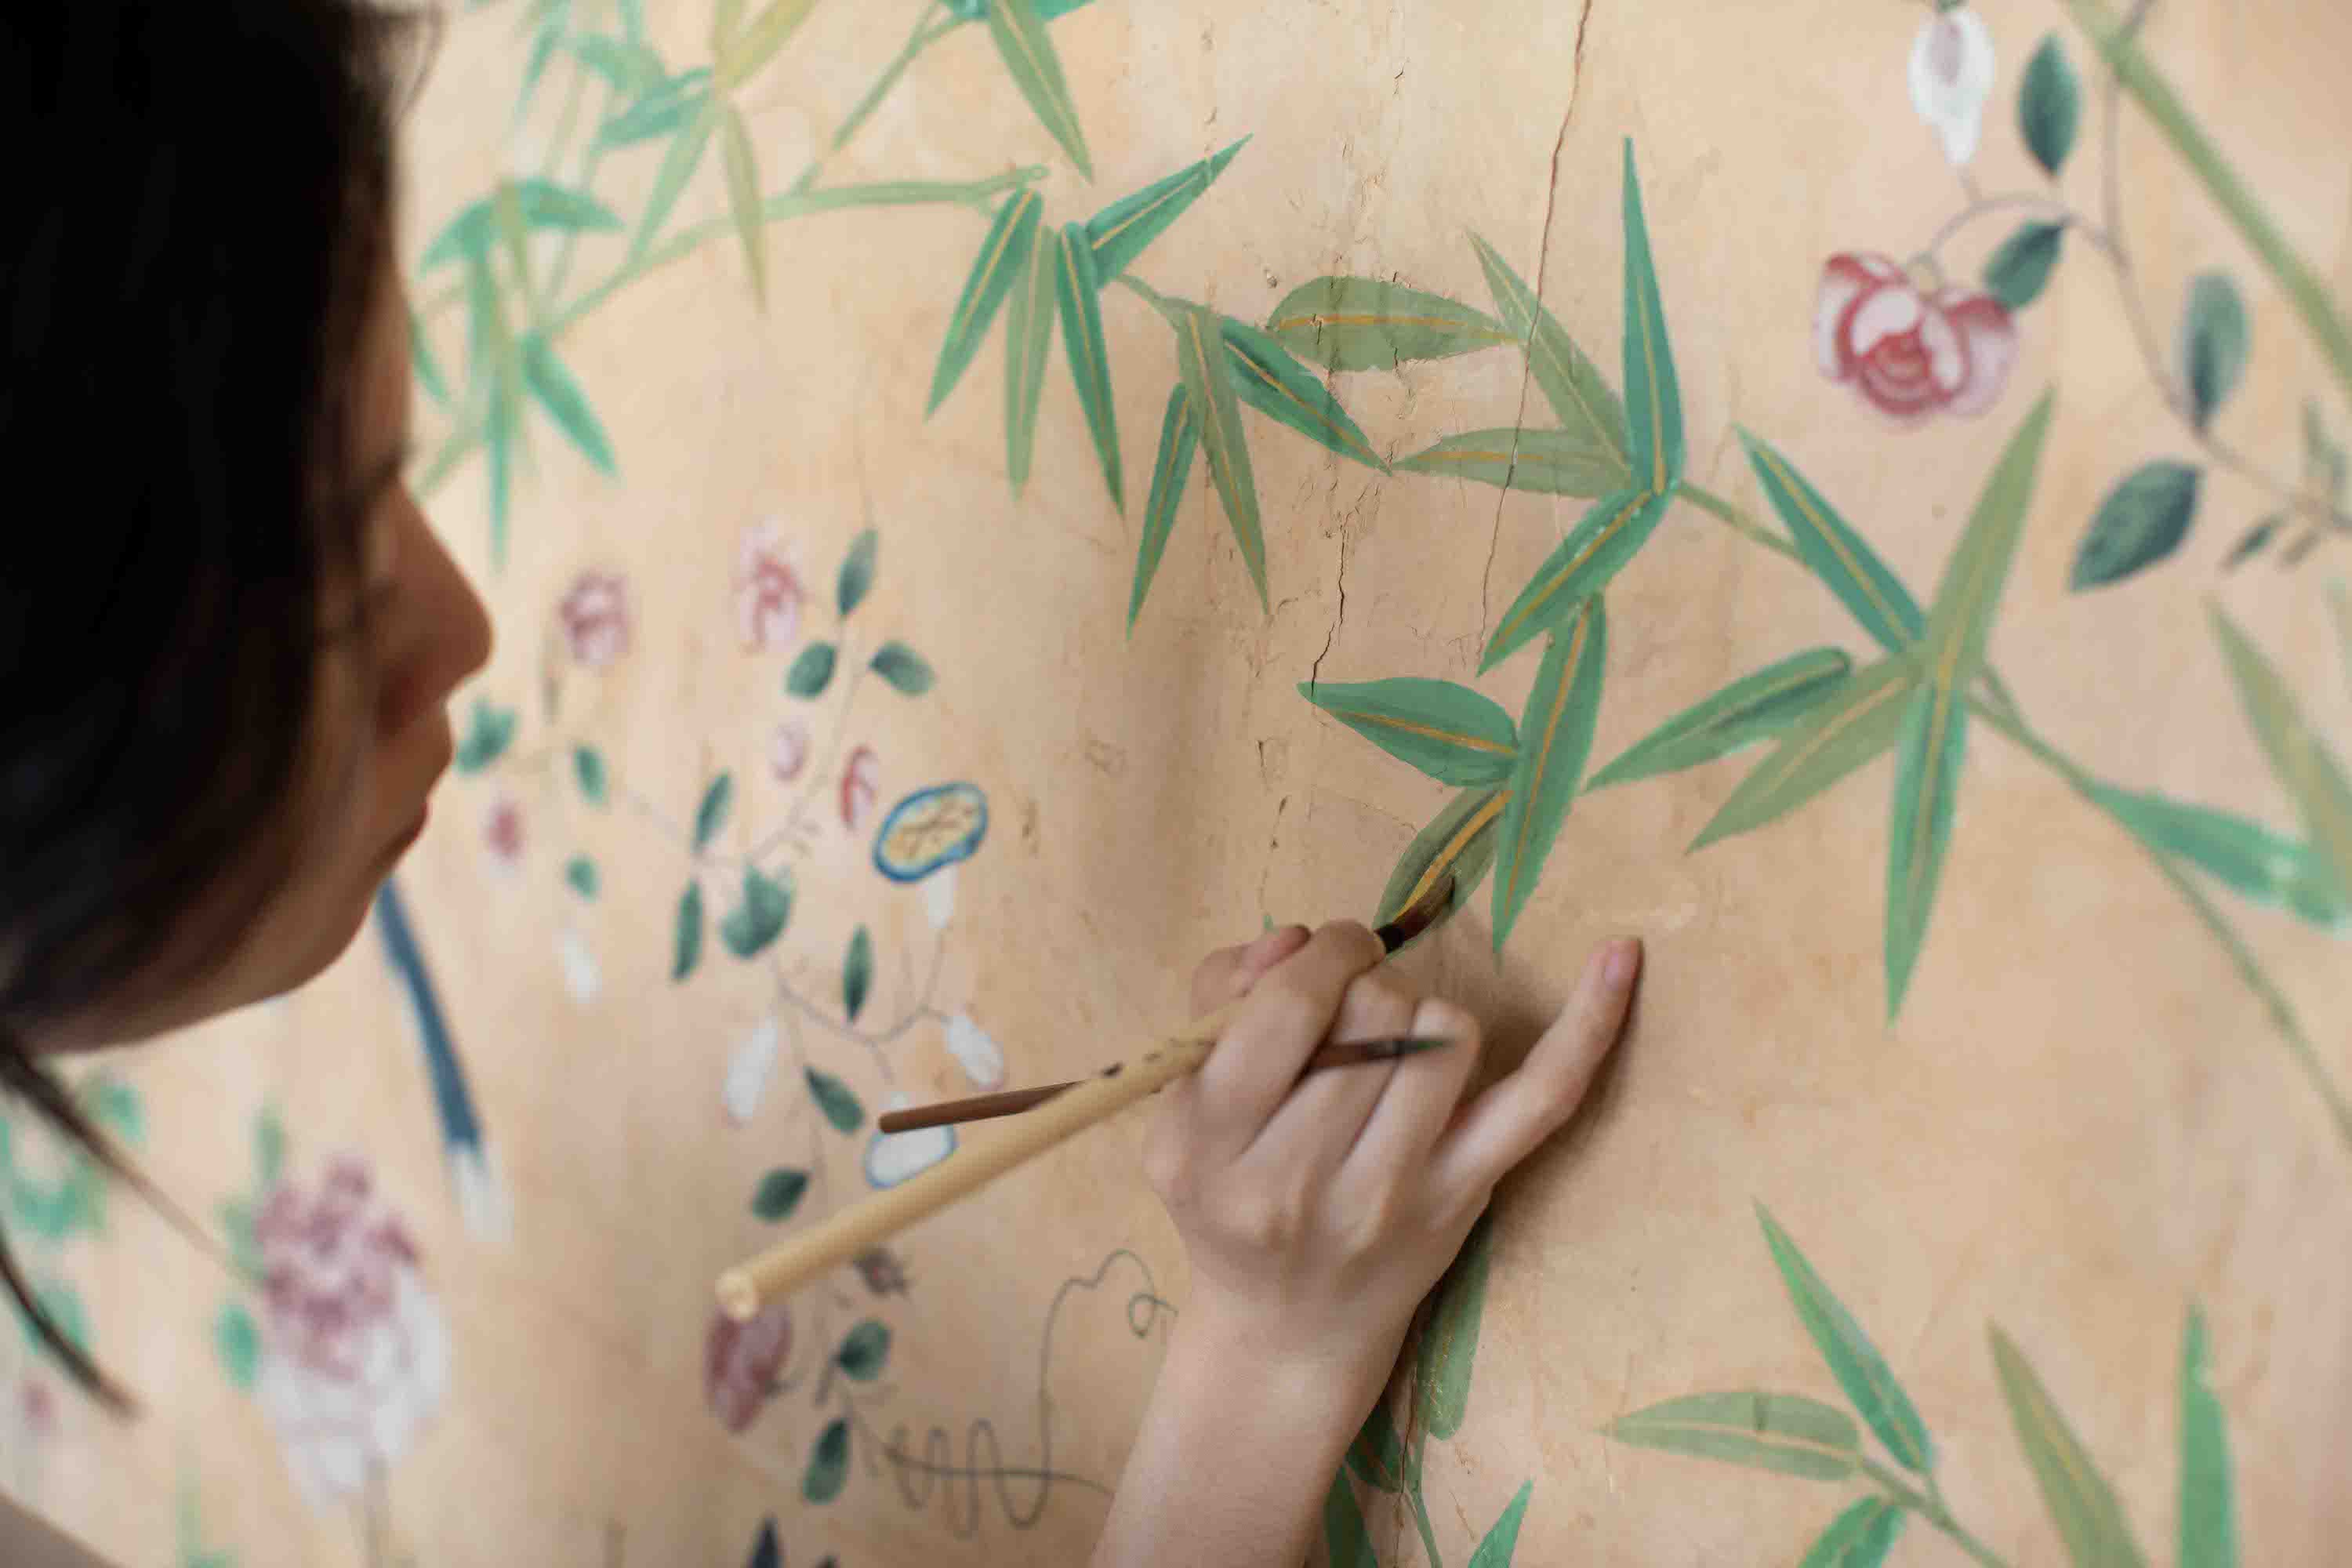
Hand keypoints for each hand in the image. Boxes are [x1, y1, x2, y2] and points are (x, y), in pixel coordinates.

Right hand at [1148, 919, 1641, 1391]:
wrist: (1287, 1330)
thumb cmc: (1229, 1191)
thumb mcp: (1182, 1101)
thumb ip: (1223, 995)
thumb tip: (1300, 939)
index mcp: (1210, 1142)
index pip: (1288, 1007)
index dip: (1322, 956)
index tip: (1330, 954)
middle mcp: (1300, 1177)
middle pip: (1373, 1010)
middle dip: (1366, 985)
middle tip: (1352, 1019)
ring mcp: (1395, 1193)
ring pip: (1447, 1031)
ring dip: (1424, 1013)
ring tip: (1396, 1049)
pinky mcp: (1468, 1195)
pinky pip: (1546, 1095)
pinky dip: (1588, 1023)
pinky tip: (1618, 956)